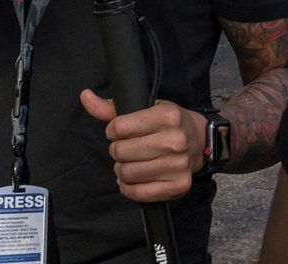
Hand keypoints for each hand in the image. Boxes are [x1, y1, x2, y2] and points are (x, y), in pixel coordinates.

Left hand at [81, 93, 202, 202]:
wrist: (202, 142)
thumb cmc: (169, 124)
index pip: (118, 127)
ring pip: (126, 173)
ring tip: (133, 162)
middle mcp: (175, 140)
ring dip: (122, 169)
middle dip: (118, 150)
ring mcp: (178, 165)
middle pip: (120, 152)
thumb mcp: (146, 108)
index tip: (122, 131)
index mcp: (167, 116)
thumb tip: (85, 96)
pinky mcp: (178, 185)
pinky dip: (129, 187)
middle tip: (128, 148)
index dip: (113, 130)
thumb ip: (112, 107)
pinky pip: (137, 192)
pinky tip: (136, 178)